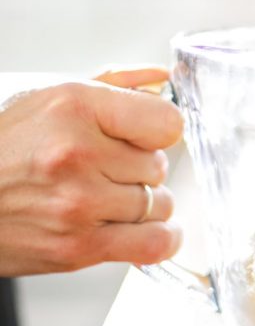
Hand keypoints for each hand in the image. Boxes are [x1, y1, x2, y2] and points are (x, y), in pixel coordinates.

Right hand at [0, 67, 183, 276]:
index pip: (167, 122)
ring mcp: (78, 203)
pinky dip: (162, 238)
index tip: (148, 134)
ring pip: (160, 204)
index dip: (160, 129)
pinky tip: (151, 229)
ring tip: (110, 197)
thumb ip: (116, 83)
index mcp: (75, 107)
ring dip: (145, 203)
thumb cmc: (2, 146)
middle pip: (159, 165)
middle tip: (106, 168)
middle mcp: (78, 153)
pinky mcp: (77, 248)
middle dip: (140, 167)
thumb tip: (162, 78)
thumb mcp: (51, 97)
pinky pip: (153, 244)